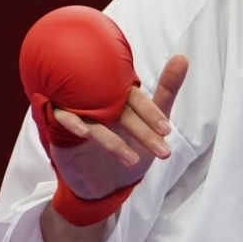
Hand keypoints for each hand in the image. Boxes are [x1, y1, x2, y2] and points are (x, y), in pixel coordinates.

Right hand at [47, 54, 188, 198]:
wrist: (105, 184)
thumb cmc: (130, 147)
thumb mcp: (152, 125)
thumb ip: (166, 92)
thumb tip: (183, 56)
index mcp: (119, 95)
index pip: (135, 97)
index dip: (151, 112)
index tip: (166, 131)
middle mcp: (98, 99)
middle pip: (116, 106)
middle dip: (139, 130)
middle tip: (159, 149)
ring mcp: (78, 109)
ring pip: (92, 115)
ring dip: (111, 140)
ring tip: (132, 160)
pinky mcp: (59, 124)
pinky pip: (63, 117)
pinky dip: (73, 122)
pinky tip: (85, 133)